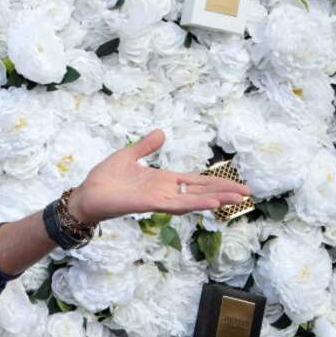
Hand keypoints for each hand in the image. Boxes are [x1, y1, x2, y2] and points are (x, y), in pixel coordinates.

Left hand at [68, 128, 251, 225]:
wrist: (86, 194)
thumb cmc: (105, 179)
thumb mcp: (128, 156)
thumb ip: (146, 146)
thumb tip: (162, 132)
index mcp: (163, 180)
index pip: (195, 182)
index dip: (216, 182)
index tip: (236, 184)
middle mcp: (165, 191)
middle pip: (201, 191)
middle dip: (224, 192)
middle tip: (248, 193)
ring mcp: (159, 199)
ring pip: (194, 199)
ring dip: (215, 198)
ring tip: (238, 198)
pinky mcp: (150, 204)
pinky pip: (177, 204)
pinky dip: (195, 203)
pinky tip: (212, 203)